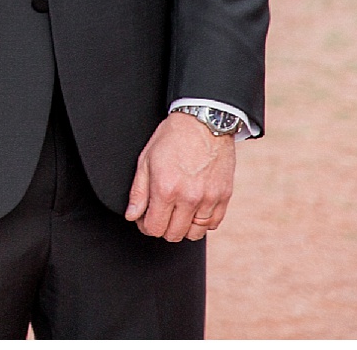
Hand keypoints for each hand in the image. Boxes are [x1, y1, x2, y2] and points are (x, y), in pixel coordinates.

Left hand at [124, 112, 235, 240]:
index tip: (144, 218)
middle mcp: (189, 198)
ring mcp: (209, 199)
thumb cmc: (172, 137)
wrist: (204, 122)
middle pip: (173, 234)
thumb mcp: (146, 159)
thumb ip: (138, 192)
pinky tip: (194, 209)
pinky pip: (213, 224)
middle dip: (162, 227)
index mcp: (165, 189)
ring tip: (177, 212)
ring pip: (195, 233)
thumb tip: (132, 216)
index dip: (145, 226)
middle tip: (160, 213)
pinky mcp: (224, 196)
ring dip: (183, 227)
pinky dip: (203, 222)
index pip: (154, 227)